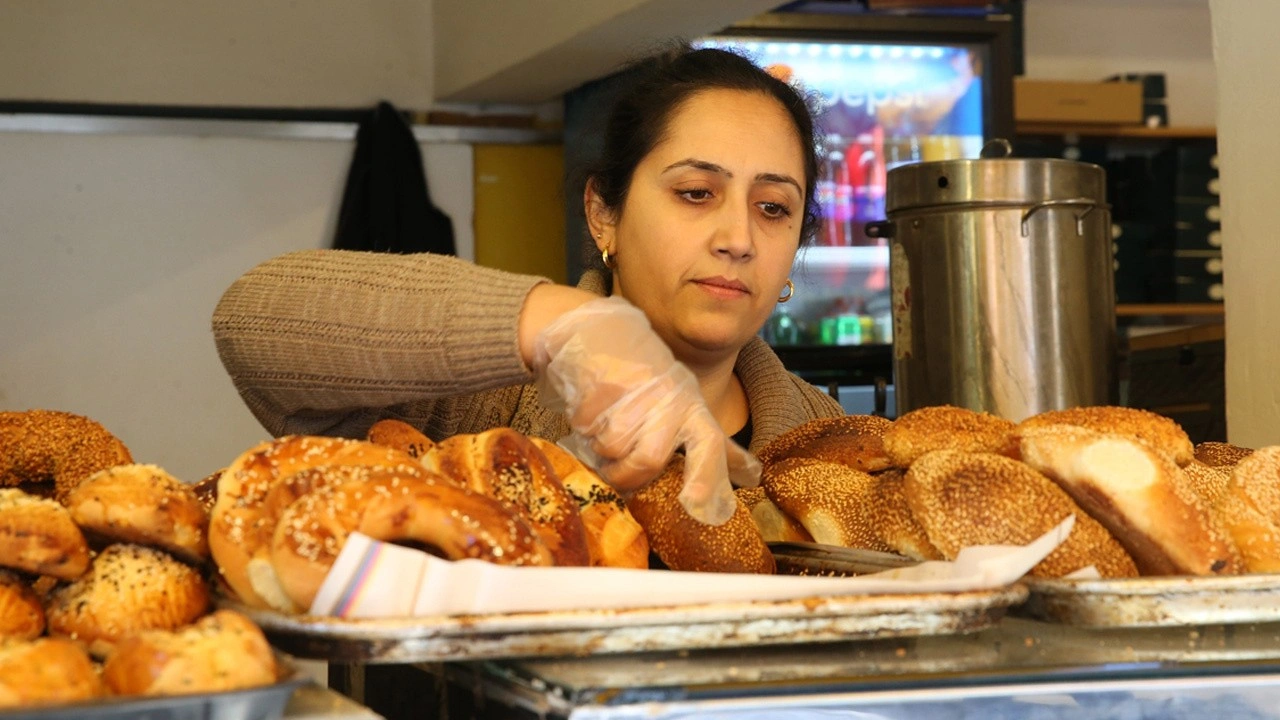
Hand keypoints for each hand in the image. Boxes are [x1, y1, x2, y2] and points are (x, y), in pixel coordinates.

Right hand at [531, 296, 760, 524]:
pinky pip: (586, 426)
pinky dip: (582, 426)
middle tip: (614, 471)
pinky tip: (588, 410)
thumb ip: (713, 445)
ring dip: (599, 449)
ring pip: (611, 448)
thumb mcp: (687, 405)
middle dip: (625, 474)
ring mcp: (636, 390)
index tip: (695, 504)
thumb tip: (753, 475)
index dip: (705, 477)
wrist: (603, 329)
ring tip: (601, 430)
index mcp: (693, 408)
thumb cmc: (647, 378)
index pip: (709, 444)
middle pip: (648, 459)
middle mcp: (670, 399)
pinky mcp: (601, 383)